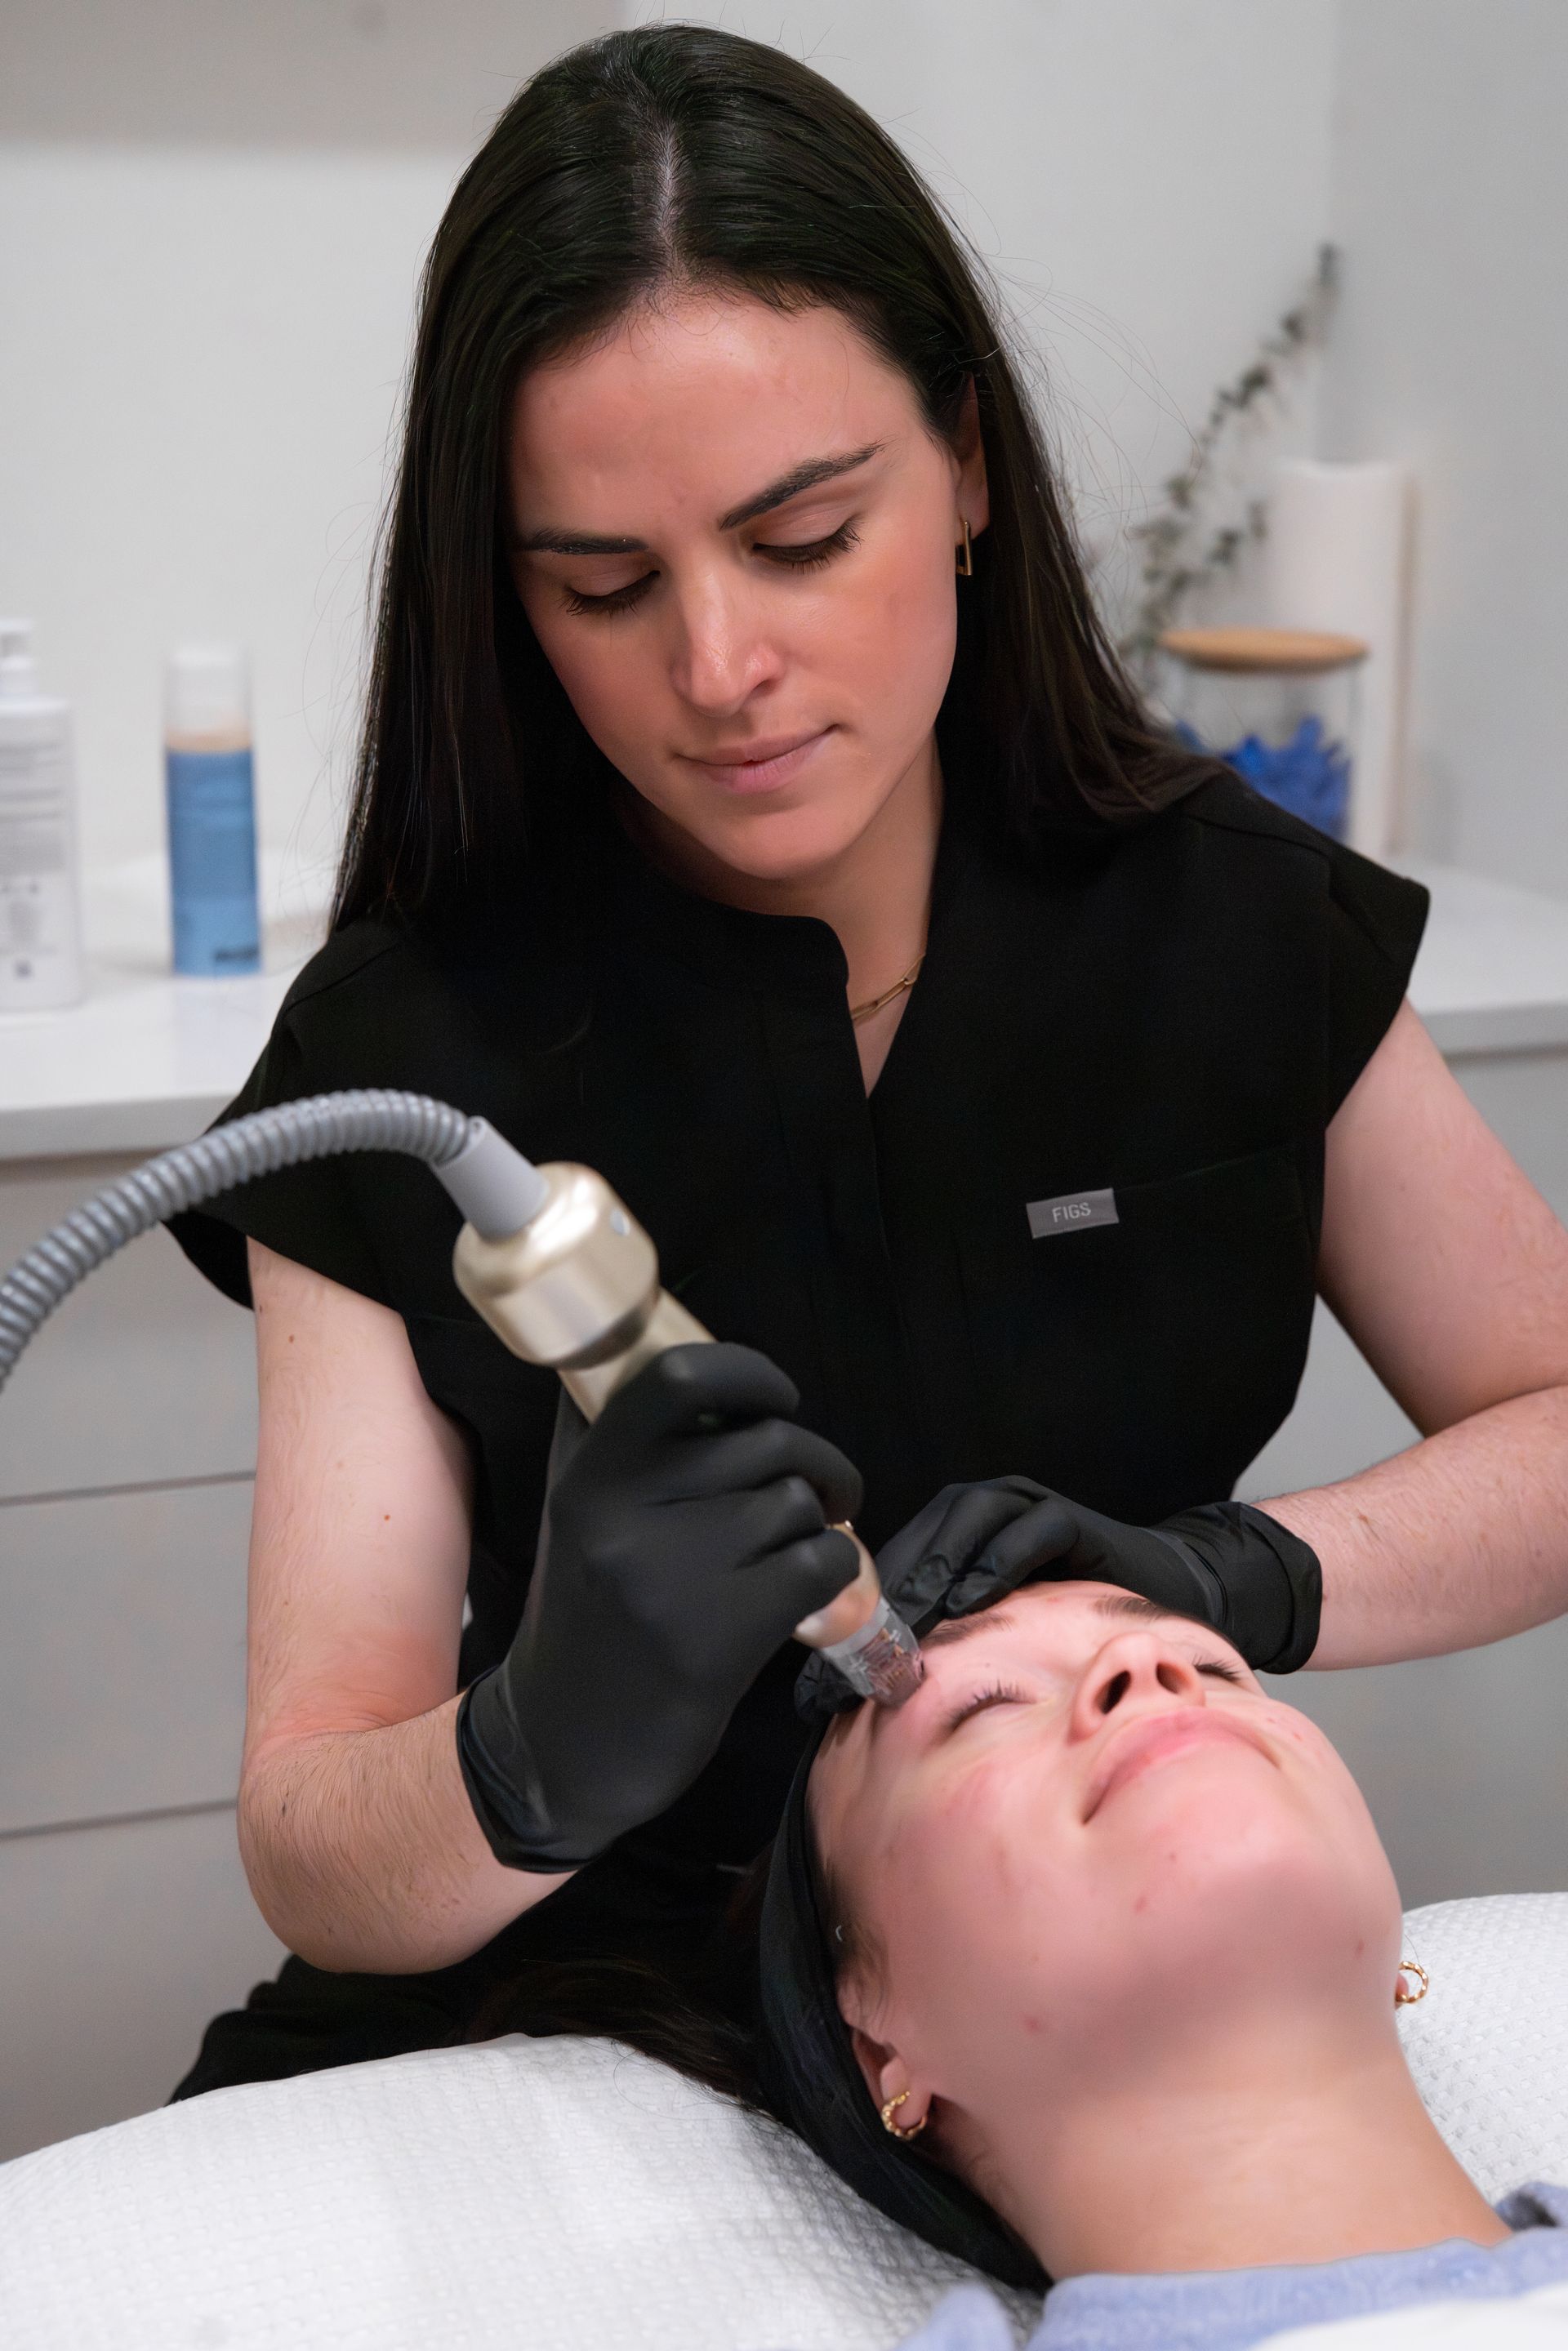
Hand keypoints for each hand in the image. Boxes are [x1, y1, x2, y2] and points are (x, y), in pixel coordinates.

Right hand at [458, 1343, 861, 1869]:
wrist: (561, 1747)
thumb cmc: (583, 1615)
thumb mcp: (573, 1513)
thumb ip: (602, 1432)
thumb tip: (639, 1340)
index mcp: (592, 1476)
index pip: (678, 1377)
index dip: (747, 1371)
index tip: (776, 1395)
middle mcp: (626, 1516)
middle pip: (766, 1441)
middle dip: (813, 1458)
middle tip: (820, 1485)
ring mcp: (675, 1579)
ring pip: (796, 1502)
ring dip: (818, 1520)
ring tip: (799, 1544)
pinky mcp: (722, 1638)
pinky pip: (820, 1564)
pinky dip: (834, 1571)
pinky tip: (809, 1590)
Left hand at [795, 1479, 1320, 1718]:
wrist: (1167, 1591)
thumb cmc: (1068, 1625)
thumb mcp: (995, 1641)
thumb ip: (944, 1657)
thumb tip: (872, 1724)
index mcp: (950, 1537)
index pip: (885, 1569)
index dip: (846, 1618)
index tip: (812, 1684)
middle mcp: (980, 1513)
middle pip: (914, 1544)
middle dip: (875, 1601)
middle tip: (843, 1659)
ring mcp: (1023, 1508)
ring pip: (962, 1527)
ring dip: (929, 1573)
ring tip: (899, 1626)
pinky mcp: (1068, 1518)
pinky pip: (1028, 1531)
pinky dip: (996, 1560)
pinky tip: (970, 1600)